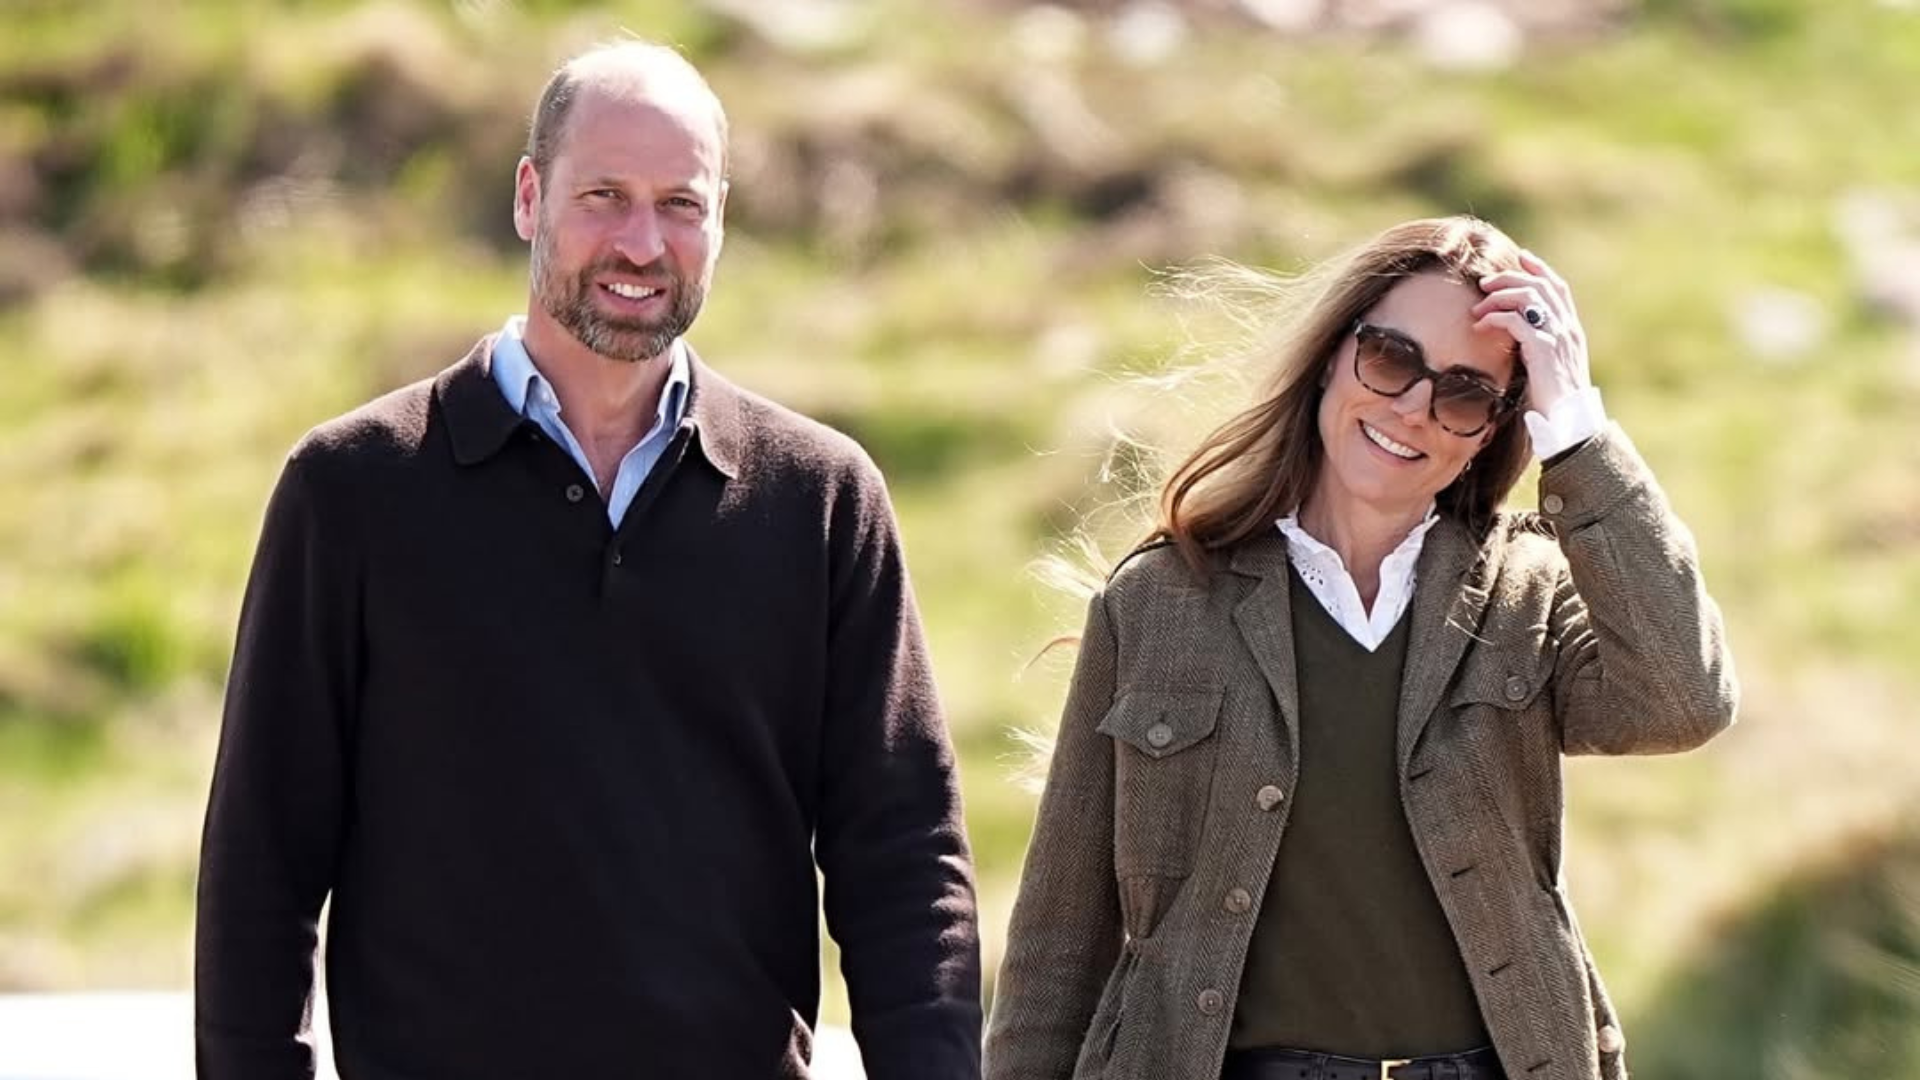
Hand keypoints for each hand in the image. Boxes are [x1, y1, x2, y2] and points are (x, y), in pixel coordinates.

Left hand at [1473, 250, 1589, 414]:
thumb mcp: (1550, 366)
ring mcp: (1557, 337)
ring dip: (1499, 296)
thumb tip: (1518, 335)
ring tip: (1478, 308)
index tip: (1522, 257)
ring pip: (1528, 297)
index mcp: (1572, 330)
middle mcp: (1568, 328)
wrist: (1571, 423)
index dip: (1540, 269)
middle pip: (1540, 286)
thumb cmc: (1555, 400)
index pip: (1559, 288)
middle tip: (1485, 282)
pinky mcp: (1543, 350)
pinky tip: (1481, 325)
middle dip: (1510, 278)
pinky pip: (1516, 321)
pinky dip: (1495, 317)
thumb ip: (1539, 346)